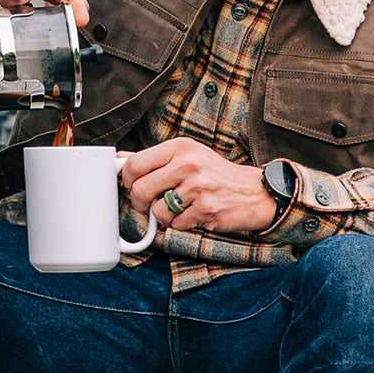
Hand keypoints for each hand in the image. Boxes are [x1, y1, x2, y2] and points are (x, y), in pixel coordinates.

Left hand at [118, 138, 277, 234]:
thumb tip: (120, 159)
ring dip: (163, 216)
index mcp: (181, 147)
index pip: (136, 164)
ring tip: (179, 208)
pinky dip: (180, 224)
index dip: (127, 180)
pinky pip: (176, 225)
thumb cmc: (214, 174)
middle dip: (139, 203)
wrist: (253, 192)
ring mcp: (198, 188)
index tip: (130, 185)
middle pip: (141, 190)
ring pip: (157, 212)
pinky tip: (194, 214)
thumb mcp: (187, 156)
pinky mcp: (206, 210)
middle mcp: (188, 164)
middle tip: (147, 204)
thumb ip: (154, 158)